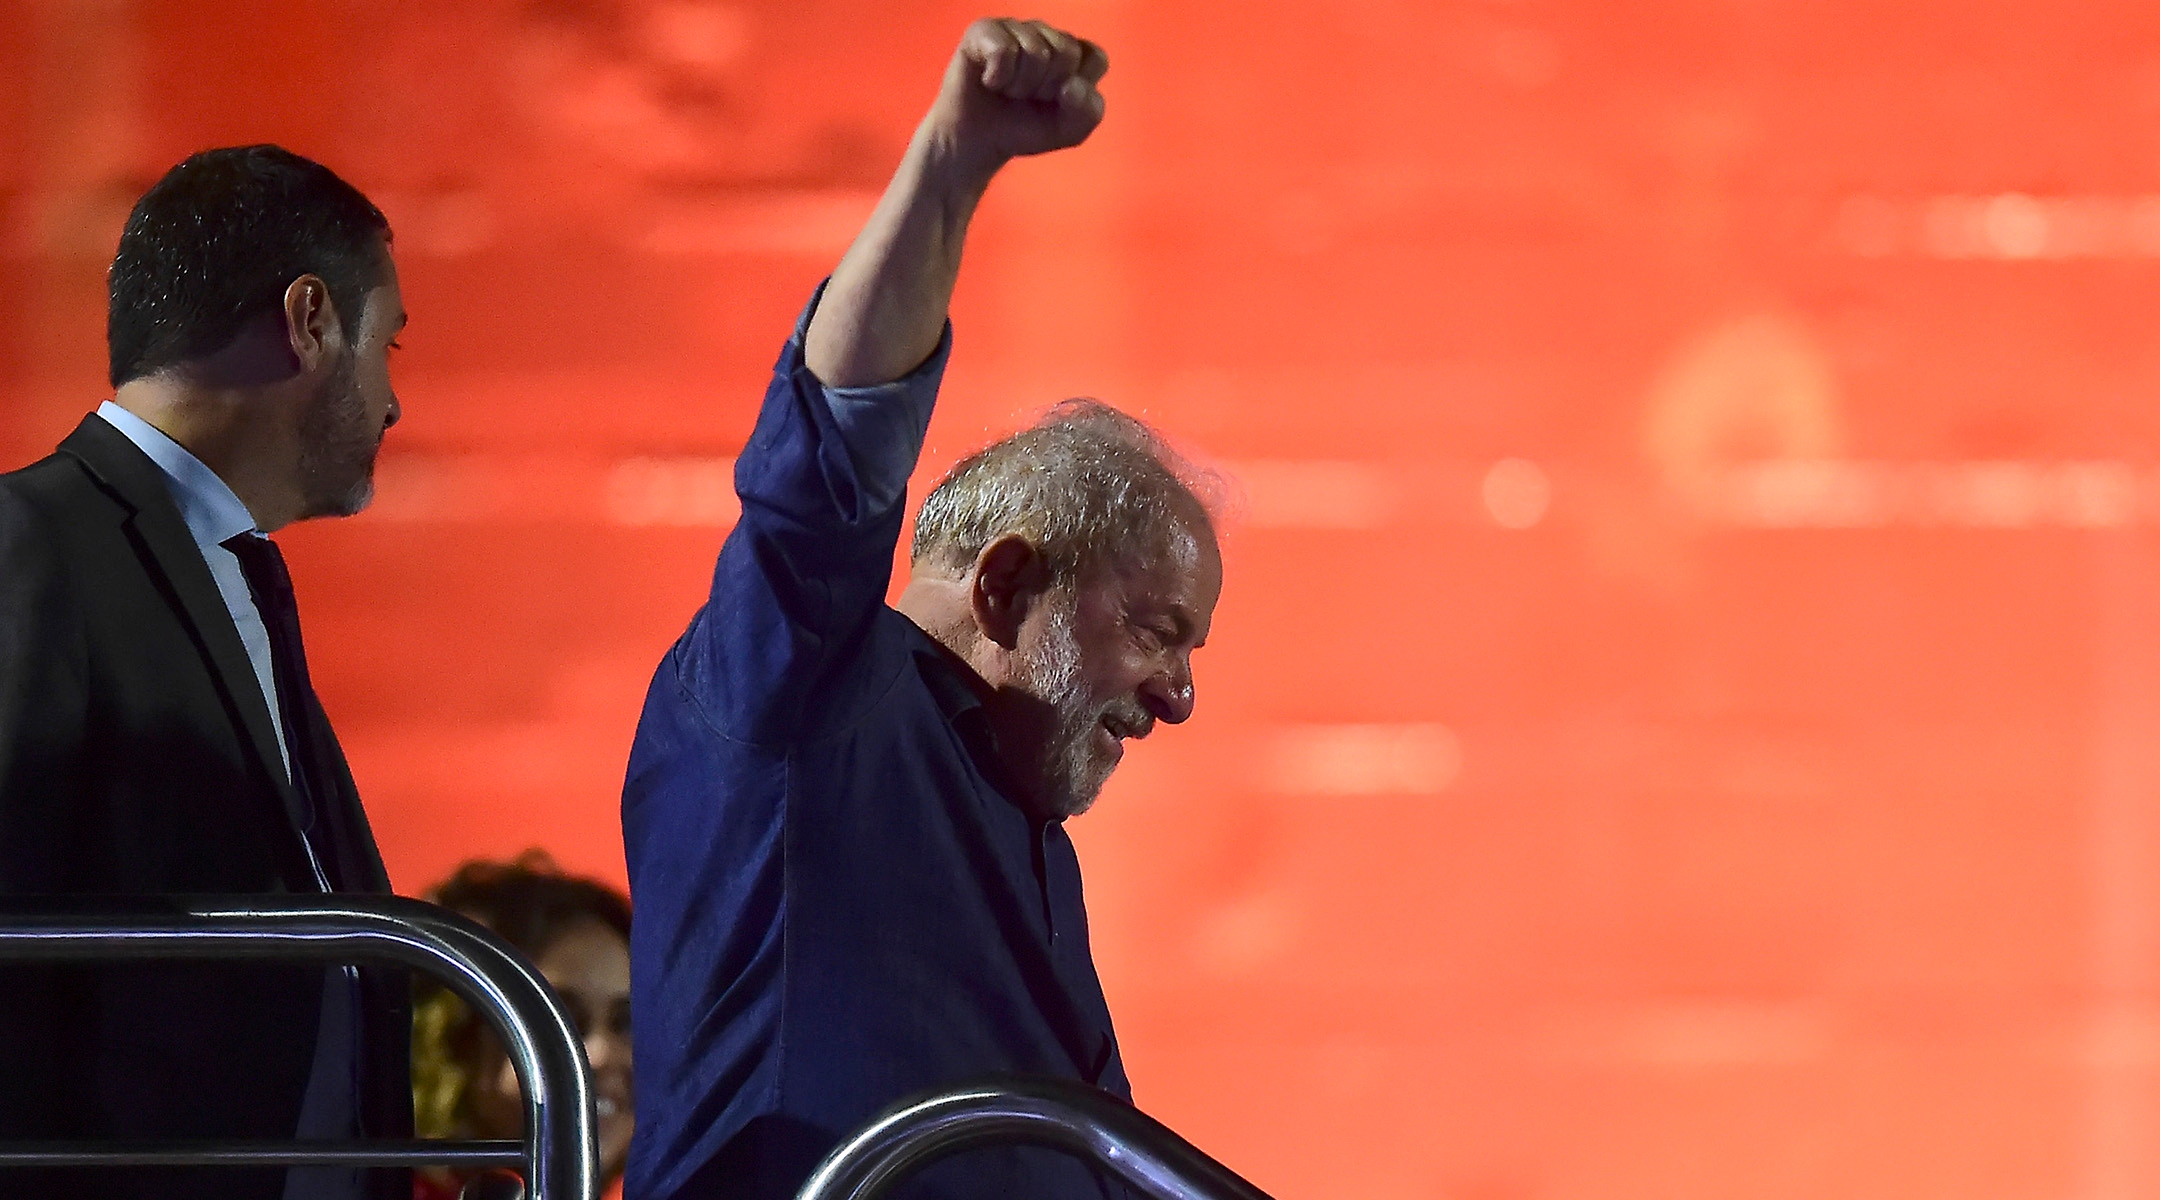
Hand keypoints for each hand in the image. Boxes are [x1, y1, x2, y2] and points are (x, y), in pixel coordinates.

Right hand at [925, 18, 1108, 172]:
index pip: (1095, 57)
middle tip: (1027, 98)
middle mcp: (1044, 34)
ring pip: (1036, 52)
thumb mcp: (1069, 131)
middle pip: (1066, 52)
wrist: (977, 143)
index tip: (1057, 102)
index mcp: (1071, 51)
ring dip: (1020, 86)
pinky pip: (1004, 49)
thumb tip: (1071, 85)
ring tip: (1007, 91)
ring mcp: (1014, 28)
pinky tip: (991, 82)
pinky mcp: (984, 30)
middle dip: (1047, 88)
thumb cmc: (1023, 129)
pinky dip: (998, 77)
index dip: (1077, 89)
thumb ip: (1089, 111)